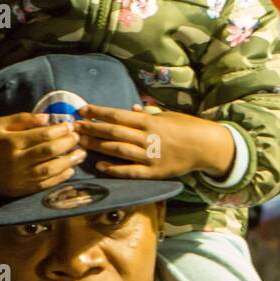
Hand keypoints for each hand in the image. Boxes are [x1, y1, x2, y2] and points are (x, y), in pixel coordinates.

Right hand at [0, 113, 85, 196]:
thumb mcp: (0, 123)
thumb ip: (24, 119)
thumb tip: (48, 118)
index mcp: (12, 142)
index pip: (43, 135)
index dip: (60, 130)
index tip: (71, 125)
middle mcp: (17, 160)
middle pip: (49, 151)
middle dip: (68, 144)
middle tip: (78, 137)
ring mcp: (19, 177)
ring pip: (50, 170)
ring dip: (69, 162)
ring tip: (81, 154)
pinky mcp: (20, 190)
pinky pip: (44, 185)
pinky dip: (59, 178)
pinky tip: (70, 170)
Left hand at [76, 105, 234, 179]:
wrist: (206, 147)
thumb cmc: (187, 127)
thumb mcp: (168, 115)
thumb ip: (148, 113)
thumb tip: (131, 108)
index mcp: (149, 121)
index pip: (118, 115)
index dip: (98, 112)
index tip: (82, 109)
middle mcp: (147, 138)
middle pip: (113, 133)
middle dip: (91, 129)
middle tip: (73, 127)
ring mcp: (150, 156)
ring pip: (118, 151)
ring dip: (97, 146)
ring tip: (80, 143)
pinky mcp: (154, 172)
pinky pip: (130, 172)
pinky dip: (114, 169)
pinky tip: (100, 166)